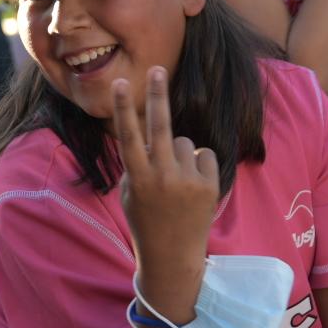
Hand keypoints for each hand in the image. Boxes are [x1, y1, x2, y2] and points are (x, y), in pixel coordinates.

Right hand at [114, 67, 218, 317]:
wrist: (173, 257)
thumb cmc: (146, 221)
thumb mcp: (131, 194)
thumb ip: (139, 164)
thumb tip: (154, 135)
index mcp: (138, 178)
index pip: (128, 137)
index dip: (122, 108)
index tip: (118, 83)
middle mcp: (162, 177)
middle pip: (160, 127)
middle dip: (157, 95)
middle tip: (157, 69)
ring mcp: (187, 181)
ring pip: (185, 143)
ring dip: (180, 153)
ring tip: (176, 183)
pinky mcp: (208, 186)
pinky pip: (203, 156)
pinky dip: (198, 165)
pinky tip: (192, 187)